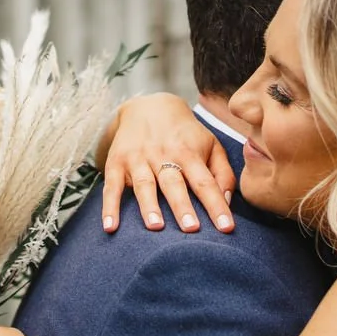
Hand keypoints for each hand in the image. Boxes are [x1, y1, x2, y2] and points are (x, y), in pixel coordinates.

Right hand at [100, 94, 236, 233]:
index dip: (216, 205)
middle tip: (190, 228)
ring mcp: (138, 159)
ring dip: (149, 206)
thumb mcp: (211, 145)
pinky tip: (110, 227)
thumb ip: (222, 173)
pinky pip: (112, 187)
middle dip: (182, 206)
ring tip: (155, 226)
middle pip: (174, 183)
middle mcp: (163, 155)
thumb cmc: (185, 135)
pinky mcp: (116, 163)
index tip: (226, 228)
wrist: (147, 107)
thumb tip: (226, 202)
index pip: (205, 182)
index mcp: (189, 153)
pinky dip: (110, 207)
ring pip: (144, 184)